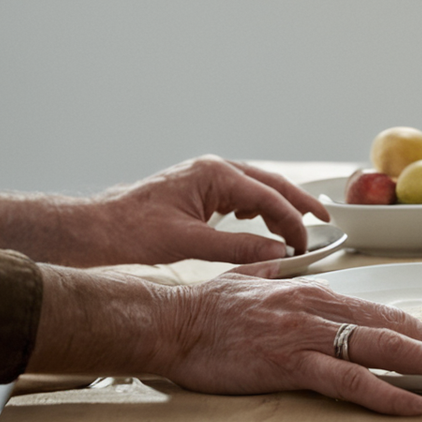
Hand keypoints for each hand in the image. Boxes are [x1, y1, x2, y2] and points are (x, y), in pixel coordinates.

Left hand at [0, 156, 328, 266]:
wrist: (96, 228)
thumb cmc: (133, 232)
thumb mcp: (190, 243)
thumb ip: (237, 247)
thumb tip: (276, 252)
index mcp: (214, 174)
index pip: (267, 196)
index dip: (292, 221)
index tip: (305, 244)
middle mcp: (213, 169)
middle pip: (270, 183)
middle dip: (298, 202)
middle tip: (325, 220)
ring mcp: (206, 177)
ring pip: (256, 186)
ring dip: (279, 205)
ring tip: (300, 224)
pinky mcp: (199, 189)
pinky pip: (239, 193)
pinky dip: (257, 207)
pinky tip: (259, 222)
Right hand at [159, 274, 421, 414]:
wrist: (170, 321)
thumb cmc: (205, 307)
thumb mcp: (250, 280)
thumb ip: (273, 270)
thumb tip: (281, 258)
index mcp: (312, 292)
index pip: (375, 310)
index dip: (412, 326)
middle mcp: (317, 308)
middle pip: (389, 326)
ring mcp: (306, 335)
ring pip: (380, 348)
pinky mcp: (290, 362)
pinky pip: (349, 381)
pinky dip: (386, 393)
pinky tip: (413, 403)